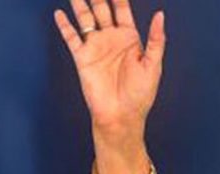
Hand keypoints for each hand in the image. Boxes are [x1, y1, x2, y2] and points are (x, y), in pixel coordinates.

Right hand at [54, 0, 165, 135]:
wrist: (121, 115)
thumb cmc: (140, 95)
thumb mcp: (153, 66)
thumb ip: (156, 40)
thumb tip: (160, 14)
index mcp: (130, 39)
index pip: (122, 9)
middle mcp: (111, 39)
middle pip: (101, 9)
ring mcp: (96, 47)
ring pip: (85, 18)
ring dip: (80, 3)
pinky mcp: (82, 58)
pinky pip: (71, 38)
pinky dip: (64, 25)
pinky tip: (59, 13)